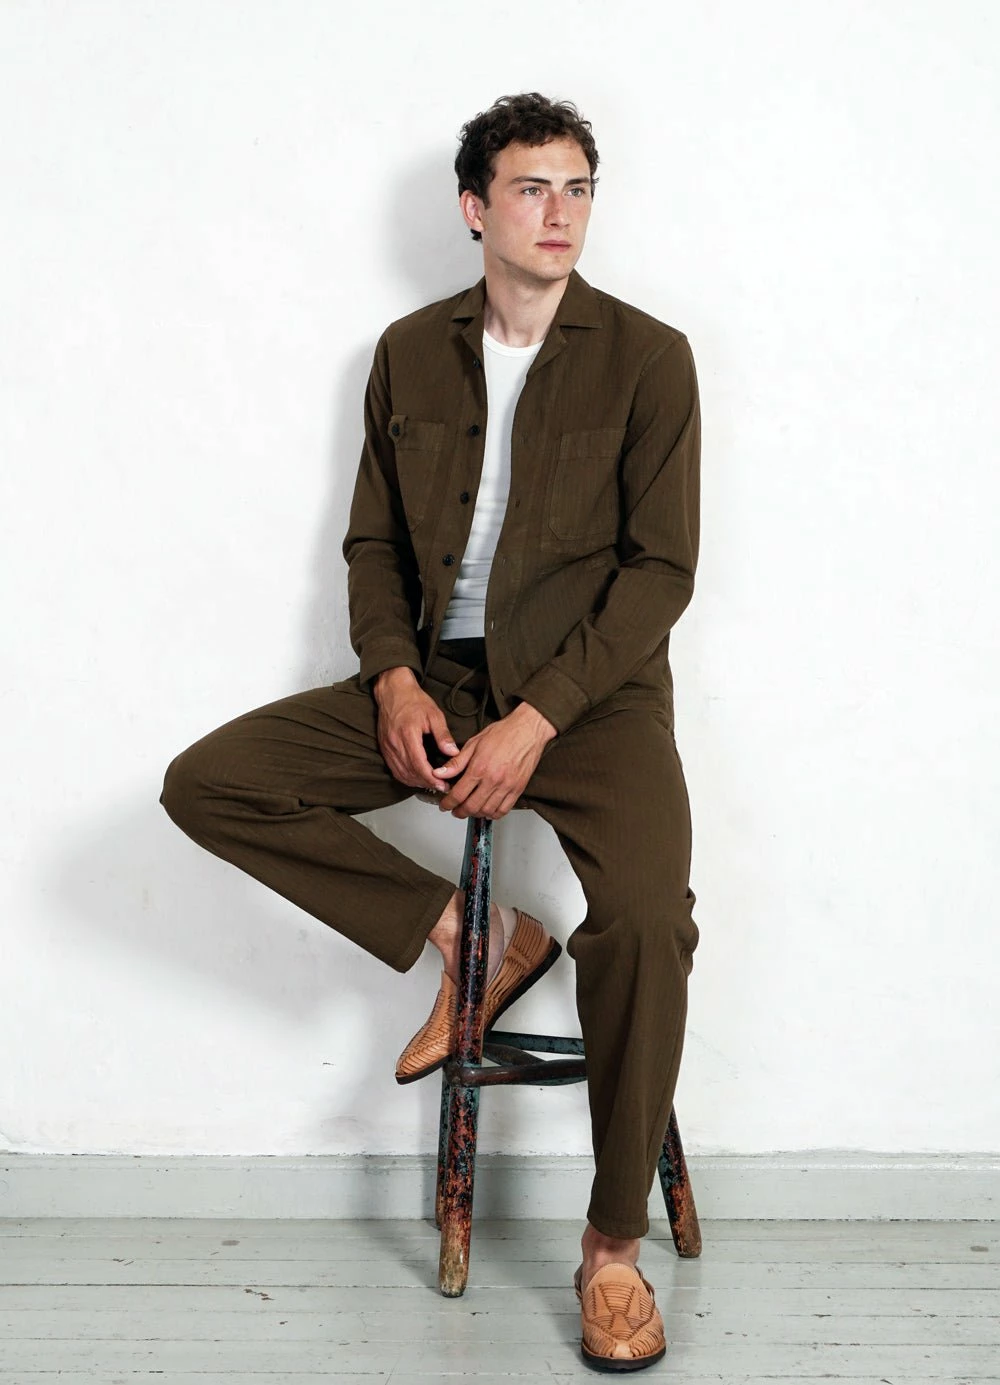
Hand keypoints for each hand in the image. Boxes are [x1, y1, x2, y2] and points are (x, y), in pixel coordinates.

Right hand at [373, 667, 458, 791]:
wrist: (393, 692)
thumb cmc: (413, 701)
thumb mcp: (434, 715)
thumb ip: (443, 735)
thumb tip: (453, 752)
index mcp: (408, 734)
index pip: (419, 764)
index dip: (431, 778)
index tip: (442, 784)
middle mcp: (395, 743)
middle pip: (410, 772)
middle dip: (426, 783)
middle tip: (441, 787)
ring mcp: (387, 747)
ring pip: (401, 773)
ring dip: (416, 782)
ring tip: (431, 784)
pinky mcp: (384, 748)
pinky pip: (394, 769)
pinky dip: (405, 777)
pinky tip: (416, 778)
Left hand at [434, 702, 556, 819]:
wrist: (528, 730)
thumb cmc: (503, 733)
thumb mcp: (474, 743)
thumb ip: (456, 762)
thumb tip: (440, 773)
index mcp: (479, 768)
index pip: (458, 794)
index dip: (448, 803)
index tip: (445, 805)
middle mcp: (493, 779)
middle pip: (472, 807)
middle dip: (459, 812)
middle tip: (455, 810)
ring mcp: (507, 786)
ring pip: (487, 811)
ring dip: (475, 814)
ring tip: (470, 810)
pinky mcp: (518, 789)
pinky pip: (504, 810)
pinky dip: (493, 814)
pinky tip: (487, 810)